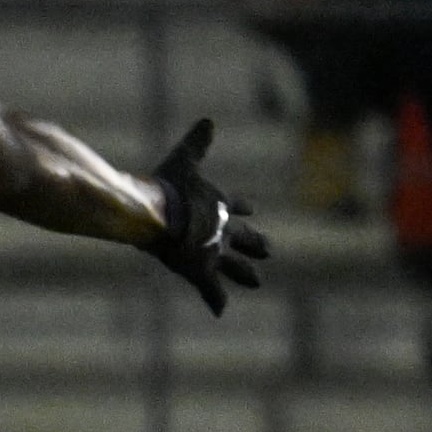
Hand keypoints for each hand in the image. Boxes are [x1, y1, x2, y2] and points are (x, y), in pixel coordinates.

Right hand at [145, 119, 271, 314]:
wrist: (162, 213)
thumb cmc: (170, 187)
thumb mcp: (184, 160)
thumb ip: (197, 143)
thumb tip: (209, 120)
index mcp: (217, 205)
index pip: (234, 206)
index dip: (241, 207)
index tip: (251, 209)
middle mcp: (221, 230)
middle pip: (242, 238)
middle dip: (254, 243)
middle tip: (269, 250)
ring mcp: (213, 252)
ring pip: (234, 266)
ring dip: (245, 273)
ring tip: (258, 282)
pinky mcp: (201, 270)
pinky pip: (210, 289)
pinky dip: (215, 300)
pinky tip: (221, 311)